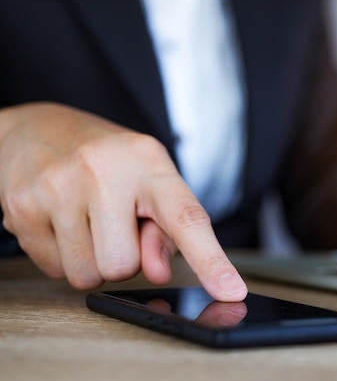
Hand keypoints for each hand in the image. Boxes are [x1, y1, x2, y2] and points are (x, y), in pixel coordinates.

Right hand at [0, 102, 246, 300]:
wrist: (37, 129)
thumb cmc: (106, 160)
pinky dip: (64, 257)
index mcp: (148, 161)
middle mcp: (103, 170)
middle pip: (125, 266)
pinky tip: (63, 223)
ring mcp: (58, 188)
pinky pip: (54, 270)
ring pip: (88, 275)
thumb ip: (165, 228)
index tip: (231, 290)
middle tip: (114, 224)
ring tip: (87, 221)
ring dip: (93, 261)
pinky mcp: (22, 207)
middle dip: (123, 258)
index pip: (186, 217)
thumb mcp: (148, 179)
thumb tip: (157, 271)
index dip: (212, 260)